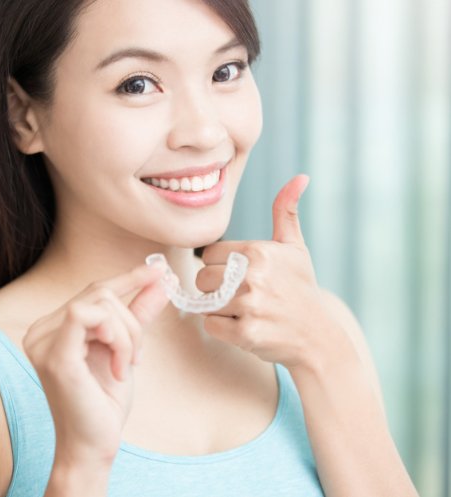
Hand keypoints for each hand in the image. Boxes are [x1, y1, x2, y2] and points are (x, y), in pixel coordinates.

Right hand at [22, 264, 167, 466]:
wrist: (94, 445)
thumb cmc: (105, 401)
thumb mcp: (126, 348)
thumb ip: (138, 314)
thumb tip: (161, 281)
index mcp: (53, 328)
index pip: (93, 291)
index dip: (127, 278)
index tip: (158, 270)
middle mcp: (41, 330)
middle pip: (100, 294)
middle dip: (131, 322)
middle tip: (137, 357)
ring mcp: (43, 341)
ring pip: (100, 303)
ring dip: (127, 334)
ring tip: (127, 365)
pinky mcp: (54, 355)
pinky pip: (90, 316)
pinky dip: (117, 339)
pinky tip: (119, 367)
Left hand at [197, 175, 348, 369]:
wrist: (318, 337)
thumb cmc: (300, 288)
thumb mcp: (295, 248)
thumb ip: (286, 212)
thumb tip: (300, 177)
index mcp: (259, 252)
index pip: (208, 254)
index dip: (220, 266)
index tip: (239, 275)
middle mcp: (253, 277)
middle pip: (201, 278)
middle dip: (215, 288)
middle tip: (239, 295)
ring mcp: (249, 306)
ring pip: (204, 302)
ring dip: (218, 309)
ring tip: (243, 310)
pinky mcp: (246, 333)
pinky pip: (210, 325)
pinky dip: (222, 328)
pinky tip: (244, 326)